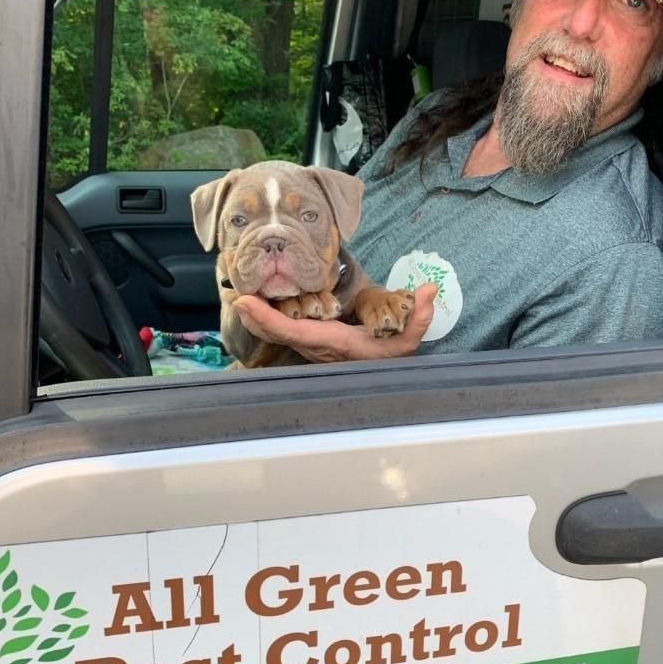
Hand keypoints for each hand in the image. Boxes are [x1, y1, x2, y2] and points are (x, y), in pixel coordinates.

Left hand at [233, 283, 436, 362]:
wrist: (382, 372)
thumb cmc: (390, 358)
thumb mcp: (408, 341)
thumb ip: (418, 318)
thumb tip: (428, 291)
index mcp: (331, 342)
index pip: (294, 331)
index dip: (267, 319)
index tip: (245, 303)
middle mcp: (314, 345)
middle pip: (275, 332)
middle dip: (253, 316)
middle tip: (234, 293)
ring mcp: (309, 343)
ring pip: (275, 331)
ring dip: (256, 315)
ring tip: (238, 292)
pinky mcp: (309, 339)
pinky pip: (282, 327)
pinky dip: (266, 316)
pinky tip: (255, 301)